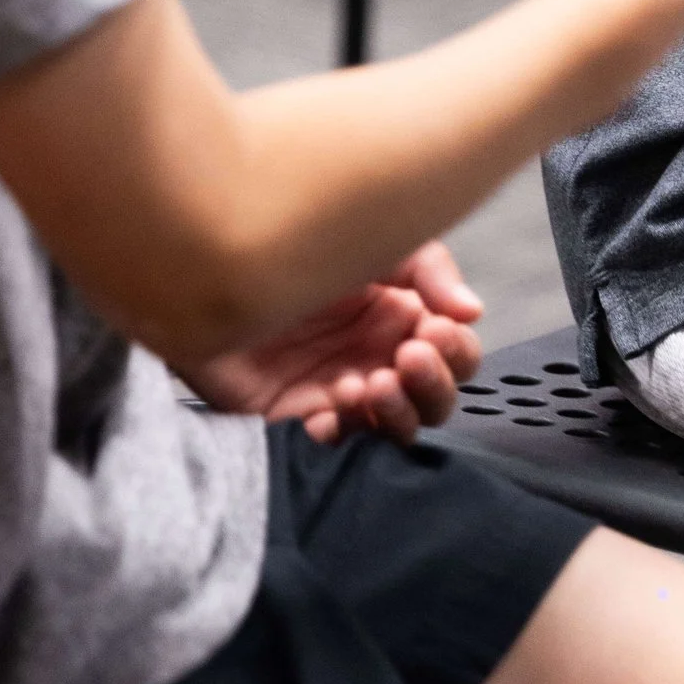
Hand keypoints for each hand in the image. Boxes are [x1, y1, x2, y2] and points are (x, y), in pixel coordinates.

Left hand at [185, 242, 484, 443]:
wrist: (210, 257)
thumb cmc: (291, 241)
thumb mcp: (377, 241)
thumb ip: (431, 272)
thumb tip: (473, 312)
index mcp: (401, 317)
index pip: (456, 355)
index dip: (457, 352)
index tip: (438, 332)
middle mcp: (376, 357)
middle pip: (435, 400)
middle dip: (433, 384)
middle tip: (408, 357)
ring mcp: (338, 390)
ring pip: (395, 428)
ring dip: (397, 411)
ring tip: (373, 382)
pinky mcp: (296, 415)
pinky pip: (336, 443)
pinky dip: (345, 429)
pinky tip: (334, 401)